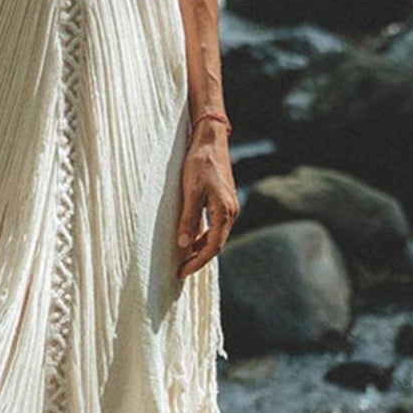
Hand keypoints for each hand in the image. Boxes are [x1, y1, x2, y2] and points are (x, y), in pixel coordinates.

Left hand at [176, 125, 237, 278]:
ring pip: (217, 236)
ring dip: (201, 248)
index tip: (182, 272)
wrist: (211, 140)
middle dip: (199, 259)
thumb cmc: (200, 163)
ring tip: (185, 258)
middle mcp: (231, 212)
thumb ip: (189, 218)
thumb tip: (184, 244)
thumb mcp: (191, 191)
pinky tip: (192, 239)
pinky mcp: (224, 201)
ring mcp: (229, 207)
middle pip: (216, 244)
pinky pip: (216, 226)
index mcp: (224, 212)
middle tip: (181, 270)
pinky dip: (204, 236)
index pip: (213, 246)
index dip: (197, 262)